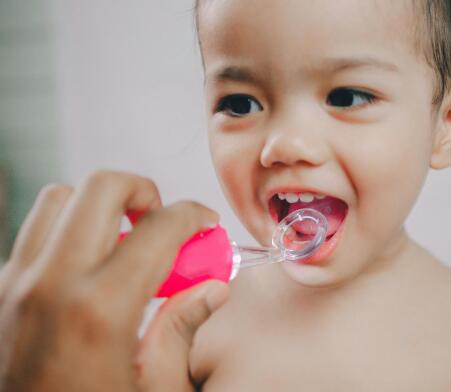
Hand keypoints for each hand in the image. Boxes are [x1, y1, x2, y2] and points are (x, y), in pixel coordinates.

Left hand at [0, 171, 224, 390]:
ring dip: (99, 207)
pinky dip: (68, 232)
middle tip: (162, 223)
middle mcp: (49, 285)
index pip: (160, 227)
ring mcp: (13, 284)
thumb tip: (212, 289)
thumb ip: (183, 331)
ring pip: (59, 199)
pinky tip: (90, 270)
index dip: (194, 216)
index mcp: (99, 310)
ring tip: (124, 241)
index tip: (205, 225)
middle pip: (102, 187)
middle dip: (145, 192)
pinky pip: (34, 234)